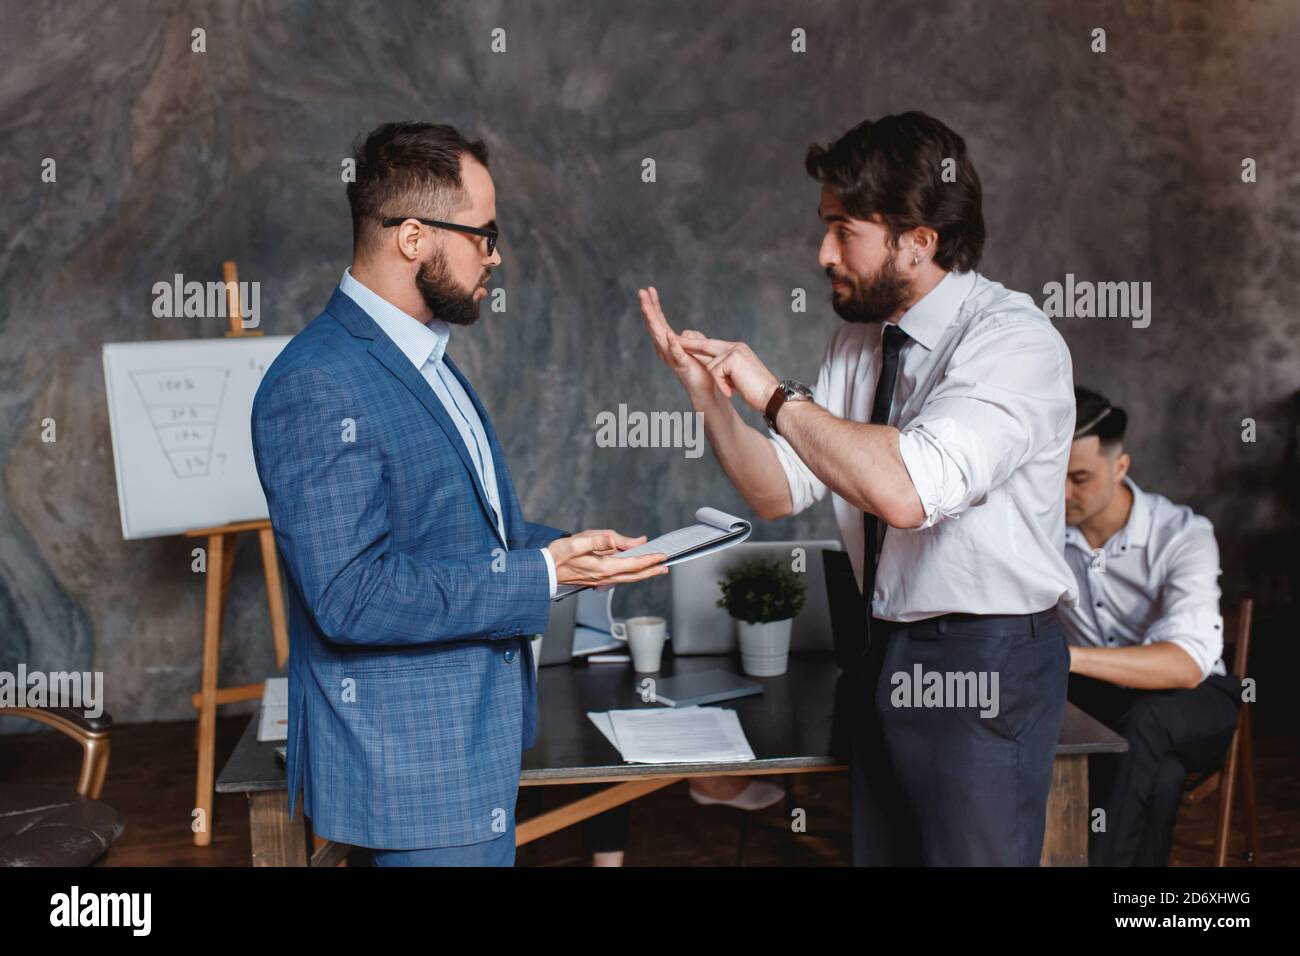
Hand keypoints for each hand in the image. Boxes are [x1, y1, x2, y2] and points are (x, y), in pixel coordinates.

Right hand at [548, 529, 668, 588]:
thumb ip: (601, 540)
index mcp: (603, 567)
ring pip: (628, 577)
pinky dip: (631, 573)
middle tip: (665, 566)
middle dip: (651, 570)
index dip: (649, 559)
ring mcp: (601, 580)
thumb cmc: (558, 555)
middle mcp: (605, 576)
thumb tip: (619, 540)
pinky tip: (633, 568)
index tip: (661, 555)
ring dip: (643, 573)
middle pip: (634, 575)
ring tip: (655, 568)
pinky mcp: (597, 579)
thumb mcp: (579, 541)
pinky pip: (620, 577)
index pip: (633, 564)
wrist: (544, 570)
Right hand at [637, 286, 723, 404]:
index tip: (649, 289)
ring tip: (648, 308)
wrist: (707, 390)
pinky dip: (672, 345)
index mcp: (669, 343)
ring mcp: (672, 358)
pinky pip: (676, 354)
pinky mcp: (682, 366)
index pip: (659, 320)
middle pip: (655, 325)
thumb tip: (684, 334)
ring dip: (653, 322)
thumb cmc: (701, 370)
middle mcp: (666, 349)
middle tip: (641, 292)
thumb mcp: (697, 348)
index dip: (653, 305)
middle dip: (648, 308)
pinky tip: (669, 335)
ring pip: (660, 337)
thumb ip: (691, 339)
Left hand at [675, 334, 779, 414]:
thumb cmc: (756, 391)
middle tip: (674, 339)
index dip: (697, 344)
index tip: (683, 339)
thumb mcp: (738, 376)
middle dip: (689, 344)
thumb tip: (712, 368)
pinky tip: (732, 393)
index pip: (712, 345)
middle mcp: (736, 347)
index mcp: (737, 349)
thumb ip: (725, 368)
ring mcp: (734, 351)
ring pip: (710, 366)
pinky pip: (715, 373)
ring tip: (734, 390)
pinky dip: (722, 386)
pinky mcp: (732, 359)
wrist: (771, 396)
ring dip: (719, 382)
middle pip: (706, 345)